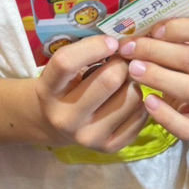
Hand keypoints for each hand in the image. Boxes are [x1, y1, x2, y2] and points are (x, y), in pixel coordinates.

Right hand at [36, 34, 148, 152]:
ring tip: (124, 82)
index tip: (111, 42)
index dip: (93, 46)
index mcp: (48, 91)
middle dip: (122, 64)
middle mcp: (64, 117)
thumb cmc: (66, 86)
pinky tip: (128, 99)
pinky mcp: (107, 148)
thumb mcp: (64, 70)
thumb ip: (86, 54)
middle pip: (108, 80)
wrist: (56, 125)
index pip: (66, 63)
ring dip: (133, 83)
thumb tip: (127, 40)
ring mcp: (86, 137)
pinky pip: (140, 116)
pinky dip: (140, 103)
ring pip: (130, 97)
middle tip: (123, 61)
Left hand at [118, 18, 188, 140]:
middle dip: (157, 52)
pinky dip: (166, 115)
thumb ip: (169, 34)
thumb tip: (135, 26)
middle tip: (129, 49)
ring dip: (159, 78)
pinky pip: (187, 126)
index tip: (154, 29)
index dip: (180, 28)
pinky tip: (147, 101)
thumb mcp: (187, 42)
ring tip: (133, 70)